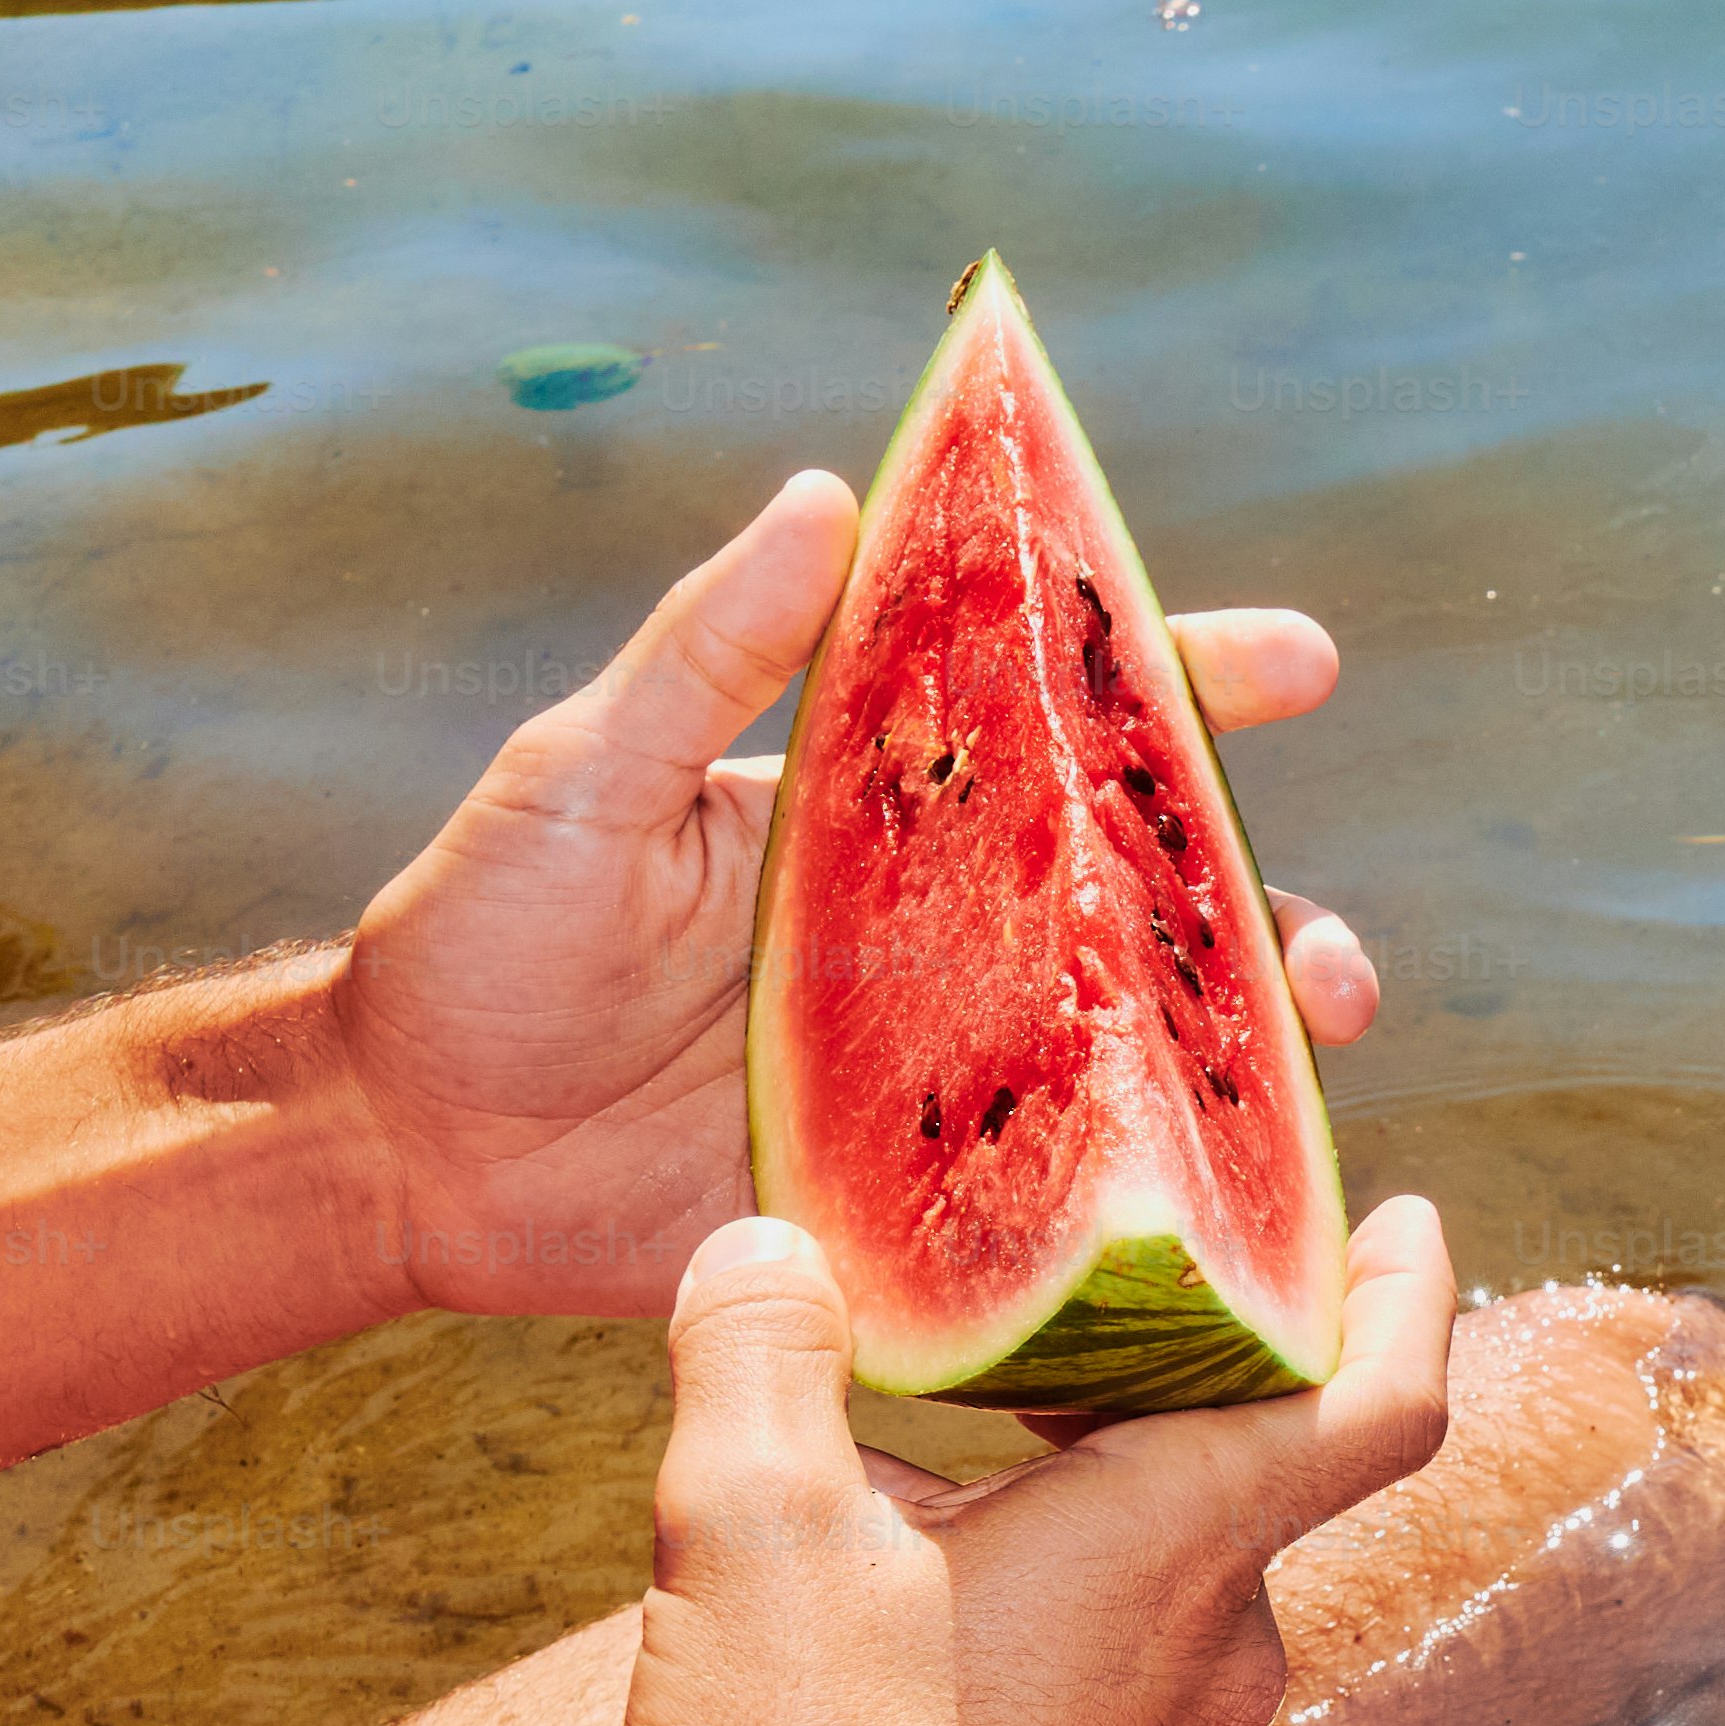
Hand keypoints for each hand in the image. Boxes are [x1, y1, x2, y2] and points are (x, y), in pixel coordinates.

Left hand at [330, 470, 1389, 1318]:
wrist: (401, 1152)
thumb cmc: (478, 939)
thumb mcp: (580, 774)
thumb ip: (702, 651)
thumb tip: (821, 498)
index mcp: (879, 818)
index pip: (1057, 729)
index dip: (1181, 688)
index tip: (1298, 665)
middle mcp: (935, 945)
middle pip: (1139, 919)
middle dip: (1259, 924)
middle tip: (1322, 955)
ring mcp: (930, 1083)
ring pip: (1125, 1069)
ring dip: (1234, 1072)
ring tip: (1299, 1068)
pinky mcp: (899, 1213)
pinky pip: (1039, 1215)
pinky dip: (1134, 1220)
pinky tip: (1212, 1227)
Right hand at [604, 1194, 1456, 1725]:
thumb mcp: (739, 1528)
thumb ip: (758, 1349)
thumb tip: (764, 1242)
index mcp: (1178, 1548)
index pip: (1380, 1393)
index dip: (1408, 1290)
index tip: (1404, 1220)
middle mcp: (1227, 1658)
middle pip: (1247, 1477)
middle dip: (1162, 1387)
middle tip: (1071, 1302)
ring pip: (1173, 1592)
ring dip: (1090, 1517)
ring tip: (948, 1465)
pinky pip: (1133, 1693)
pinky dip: (1069, 1627)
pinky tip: (931, 1629)